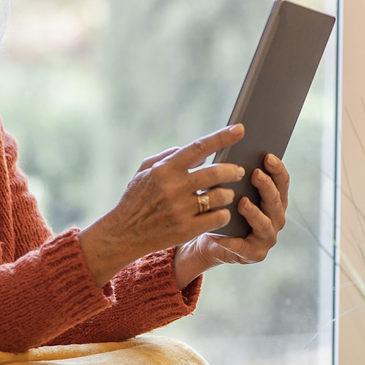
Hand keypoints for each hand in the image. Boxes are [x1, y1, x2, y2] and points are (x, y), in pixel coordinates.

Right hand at [77, 126, 244, 286]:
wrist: (124, 234)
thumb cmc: (135, 200)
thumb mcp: (143, 172)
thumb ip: (168, 157)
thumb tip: (197, 152)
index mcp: (164, 170)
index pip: (199, 148)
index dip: (222, 137)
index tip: (240, 130)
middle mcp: (173, 188)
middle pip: (216, 173)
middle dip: (233, 170)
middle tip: (238, 171)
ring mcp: (180, 210)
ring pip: (220, 196)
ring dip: (228, 194)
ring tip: (225, 195)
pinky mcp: (186, 229)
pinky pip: (219, 218)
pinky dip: (224, 214)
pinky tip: (219, 213)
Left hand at [173, 154, 290, 287]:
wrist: (211, 240)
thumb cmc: (223, 209)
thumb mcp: (229, 190)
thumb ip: (236, 176)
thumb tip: (231, 150)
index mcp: (274, 199)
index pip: (282, 181)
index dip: (277, 169)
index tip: (267, 156)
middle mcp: (276, 217)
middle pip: (275, 200)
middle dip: (266, 186)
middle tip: (255, 174)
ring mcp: (267, 237)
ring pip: (264, 223)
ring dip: (253, 212)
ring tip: (242, 202)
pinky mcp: (254, 254)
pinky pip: (242, 246)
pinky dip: (231, 240)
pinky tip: (219, 234)